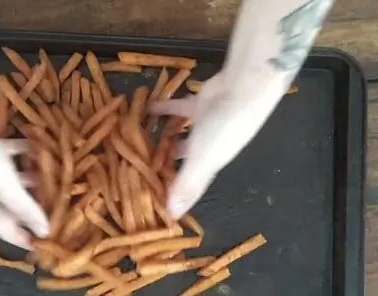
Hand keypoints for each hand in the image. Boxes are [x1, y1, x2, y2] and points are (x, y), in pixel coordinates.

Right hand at [0, 102, 48, 248]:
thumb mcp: (5, 188)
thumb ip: (25, 208)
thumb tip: (44, 233)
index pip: (7, 230)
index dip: (24, 239)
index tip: (45, 244)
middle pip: (14, 205)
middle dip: (34, 208)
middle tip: (60, 206)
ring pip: (15, 179)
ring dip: (33, 179)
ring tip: (57, 177)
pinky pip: (12, 153)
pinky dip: (25, 152)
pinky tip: (41, 147)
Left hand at [150, 69, 288, 218]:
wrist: (244, 90)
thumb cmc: (223, 129)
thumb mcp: (203, 160)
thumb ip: (187, 186)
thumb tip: (173, 217)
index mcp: (208, 166)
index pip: (187, 185)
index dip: (170, 192)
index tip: (147, 197)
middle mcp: (206, 148)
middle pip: (180, 160)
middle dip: (161, 164)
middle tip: (133, 166)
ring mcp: (203, 125)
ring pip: (177, 135)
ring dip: (161, 137)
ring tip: (135, 139)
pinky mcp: (199, 104)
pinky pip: (177, 110)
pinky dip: (163, 109)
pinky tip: (146, 108)